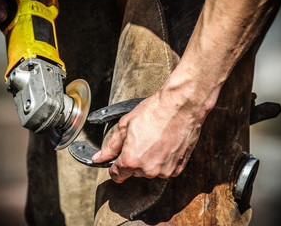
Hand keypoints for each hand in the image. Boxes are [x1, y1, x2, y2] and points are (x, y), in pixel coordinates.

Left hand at [92, 88, 207, 182]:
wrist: (181, 105)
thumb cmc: (154, 112)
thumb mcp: (125, 125)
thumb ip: (111, 146)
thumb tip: (99, 158)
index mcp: (131, 161)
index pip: (117, 175)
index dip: (115, 166)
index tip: (118, 159)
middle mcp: (148, 170)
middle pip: (134, 171)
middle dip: (134, 159)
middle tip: (141, 139)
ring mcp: (165, 171)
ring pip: (150, 170)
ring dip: (149, 160)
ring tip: (155, 139)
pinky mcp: (178, 167)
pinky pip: (165, 168)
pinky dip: (164, 160)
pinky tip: (165, 144)